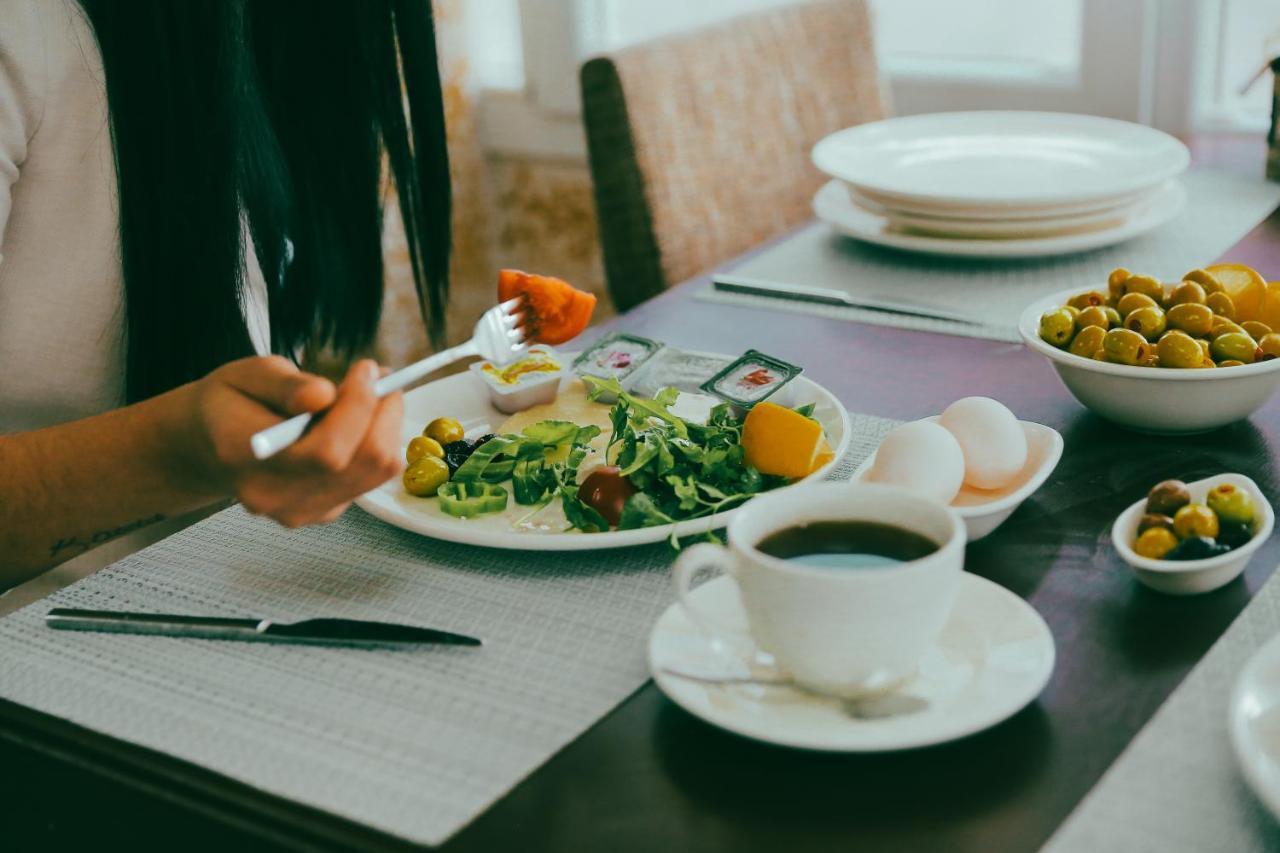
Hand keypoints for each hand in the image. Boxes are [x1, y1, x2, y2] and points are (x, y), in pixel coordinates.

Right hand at [188, 356, 402, 526]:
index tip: (366, 369)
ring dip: (386, 426)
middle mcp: (275, 495)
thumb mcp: (246, 375)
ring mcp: (301, 511)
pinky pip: (370, 479)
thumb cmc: (229, 403)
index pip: (325, 450)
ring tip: (372, 394)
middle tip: (380, 376)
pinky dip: (376, 444)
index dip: (358, 407)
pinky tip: (356, 422)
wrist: (208, 447)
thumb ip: (285, 385)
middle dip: (382, 413)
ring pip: (374, 472)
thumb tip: (324, 395)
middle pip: (360, 463)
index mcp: (246, 457)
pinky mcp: (322, 513)